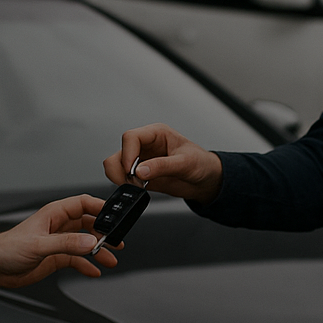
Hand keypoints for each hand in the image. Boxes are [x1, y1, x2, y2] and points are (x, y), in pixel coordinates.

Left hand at [0, 194, 119, 287]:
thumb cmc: (6, 248)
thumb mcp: (39, 245)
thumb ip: (66, 244)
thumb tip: (89, 242)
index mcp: (54, 214)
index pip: (83, 204)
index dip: (100, 208)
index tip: (116, 216)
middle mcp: (58, 226)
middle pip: (88, 224)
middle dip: (104, 232)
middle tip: (117, 242)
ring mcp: (57, 242)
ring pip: (85, 243)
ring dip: (99, 250)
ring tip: (111, 259)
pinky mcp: (55, 258)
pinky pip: (77, 259)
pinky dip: (87, 265)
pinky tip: (94, 271)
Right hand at [103, 123, 223, 201]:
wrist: (206, 180)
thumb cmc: (201, 164)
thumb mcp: (185, 163)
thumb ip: (162, 166)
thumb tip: (140, 171)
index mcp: (156, 134)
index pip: (131, 137)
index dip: (128, 153)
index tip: (132, 171)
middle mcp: (146, 145)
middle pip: (119, 151)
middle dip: (122, 168)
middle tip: (136, 181)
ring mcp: (141, 160)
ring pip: (116, 164)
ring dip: (121, 177)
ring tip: (139, 186)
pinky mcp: (140, 175)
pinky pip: (122, 177)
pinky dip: (125, 185)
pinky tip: (140, 189)